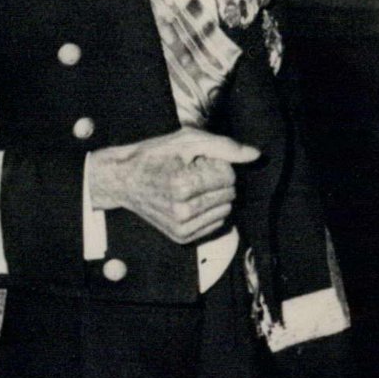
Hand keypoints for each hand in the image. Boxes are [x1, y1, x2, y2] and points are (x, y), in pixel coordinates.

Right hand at [88, 129, 259, 244]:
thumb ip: (224, 147)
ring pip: (226, 210)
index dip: (216, 164)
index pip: (228, 175)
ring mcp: (181, 227)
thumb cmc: (155, 156)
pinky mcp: (181, 237)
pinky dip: (209, 211)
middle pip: (230, 194)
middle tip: (191, 174)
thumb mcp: (187, 140)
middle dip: (217, 180)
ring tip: (189, 188)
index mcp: (182, 185)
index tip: (194, 162)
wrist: (123, 180)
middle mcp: (181, 211)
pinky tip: (190, 202)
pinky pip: (217, 224)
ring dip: (214, 197)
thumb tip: (255, 155)